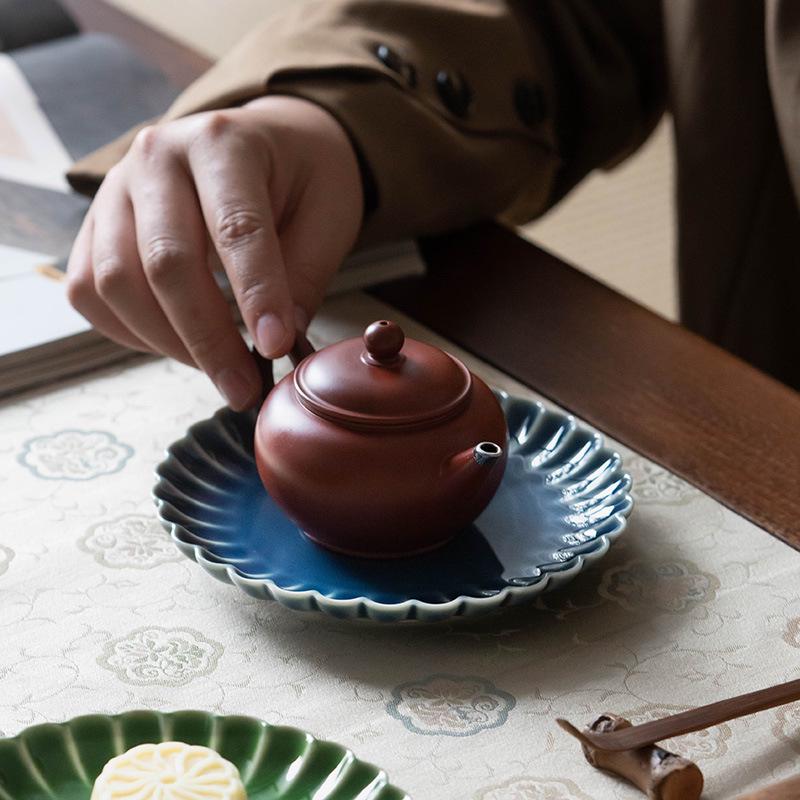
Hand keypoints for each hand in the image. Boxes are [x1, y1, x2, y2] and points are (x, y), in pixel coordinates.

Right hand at [66, 95, 363, 408]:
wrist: (261, 143)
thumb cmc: (299, 178)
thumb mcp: (328, 213)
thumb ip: (307, 273)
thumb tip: (279, 341)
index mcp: (222, 142)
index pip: (235, 228)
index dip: (256, 295)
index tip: (274, 349)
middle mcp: (156, 157)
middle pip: (166, 261)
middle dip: (208, 338)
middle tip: (244, 387)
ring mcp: (116, 190)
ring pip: (117, 281)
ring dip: (168, 342)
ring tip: (218, 370)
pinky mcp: (94, 225)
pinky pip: (90, 291)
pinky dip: (131, 333)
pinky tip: (178, 346)